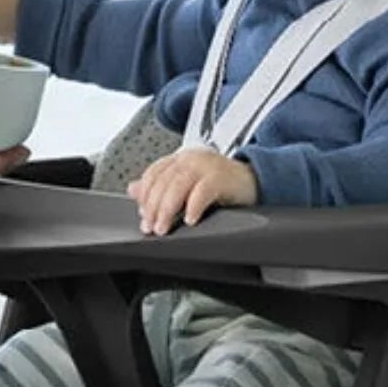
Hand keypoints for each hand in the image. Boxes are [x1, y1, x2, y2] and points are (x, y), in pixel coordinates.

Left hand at [127, 146, 258, 232]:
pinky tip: (189, 220)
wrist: (254, 181)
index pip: (153, 173)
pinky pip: (203, 191)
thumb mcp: (188, 184)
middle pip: (163, 181)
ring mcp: (206, 165)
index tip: (142, 214)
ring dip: (167, 209)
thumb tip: (133, 190)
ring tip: (164, 228)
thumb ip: (161, 185)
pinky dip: (193, 206)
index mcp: (180, 159)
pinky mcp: (221, 177)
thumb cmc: (222, 184)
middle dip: (153, 207)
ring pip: (178, 185)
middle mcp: (190, 159)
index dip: (145, 195)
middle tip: (150, 227)